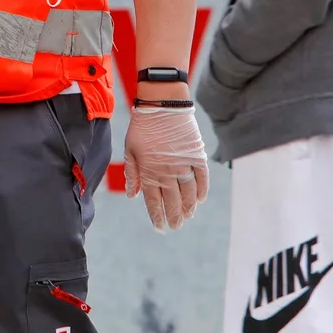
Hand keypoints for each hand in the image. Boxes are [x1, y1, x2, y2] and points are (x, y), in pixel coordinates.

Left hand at [123, 105, 210, 231]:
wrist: (162, 104)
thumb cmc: (142, 126)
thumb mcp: (130, 149)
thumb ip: (132, 173)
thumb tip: (132, 195)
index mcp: (149, 171)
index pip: (153, 201)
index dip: (157, 216)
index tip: (160, 227)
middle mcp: (168, 172)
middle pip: (173, 201)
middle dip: (174, 216)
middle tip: (176, 226)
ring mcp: (184, 165)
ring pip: (189, 194)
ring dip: (189, 208)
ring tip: (188, 216)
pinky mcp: (198, 156)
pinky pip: (203, 179)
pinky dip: (202, 191)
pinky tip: (200, 200)